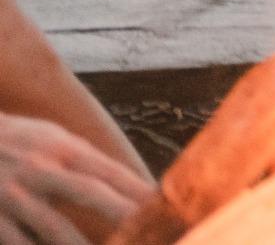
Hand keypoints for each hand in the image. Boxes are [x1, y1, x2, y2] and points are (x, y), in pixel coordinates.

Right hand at [0, 114, 153, 244]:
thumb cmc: (13, 140)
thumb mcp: (49, 137)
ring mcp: (13, 195)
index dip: (137, 189)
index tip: (163, 205)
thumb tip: (124, 179)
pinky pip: (20, 242)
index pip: (108, 170)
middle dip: (121, 213)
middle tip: (150, 231)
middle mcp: (40, 169)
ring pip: (54, 227)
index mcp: (60, 148)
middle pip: (89, 193)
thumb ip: (82, 158)